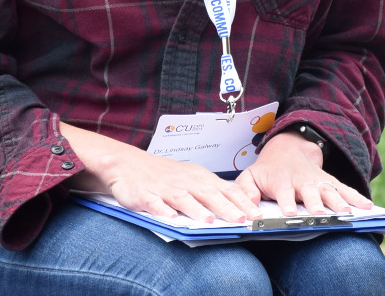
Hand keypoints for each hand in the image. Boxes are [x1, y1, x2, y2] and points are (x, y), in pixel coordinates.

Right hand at [60, 122, 261, 223]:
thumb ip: (212, 191)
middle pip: (209, 194)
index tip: (256, 213)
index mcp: (199, 177)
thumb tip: (238, 207)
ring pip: (184, 199)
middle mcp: (185, 181)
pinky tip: (170, 219)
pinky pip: (155, 203)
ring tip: (209, 221)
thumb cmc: (164, 174)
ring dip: (197, 210)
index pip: (225, 189)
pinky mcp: (146, 195)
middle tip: (242, 220)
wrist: (128, 164)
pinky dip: (163, 211)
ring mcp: (165, 188)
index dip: (241, 201)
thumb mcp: (191, 178)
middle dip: (226, 208)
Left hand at [234, 130, 373, 216]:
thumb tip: (248, 210)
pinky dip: (357, 197)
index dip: (287, 202)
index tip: (290, 214)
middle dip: (316, 204)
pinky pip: (345, 189)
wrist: (288, 149)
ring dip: (338, 202)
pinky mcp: (330, 182)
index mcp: (281, 180)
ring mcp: (318, 180)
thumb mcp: (249, 177)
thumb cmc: (267, 171)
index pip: (284, 191)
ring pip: (329, 190)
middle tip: (321, 216)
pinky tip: (368, 207)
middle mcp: (301, 180)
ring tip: (347, 215)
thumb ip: (246, 192)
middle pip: (310, 192)